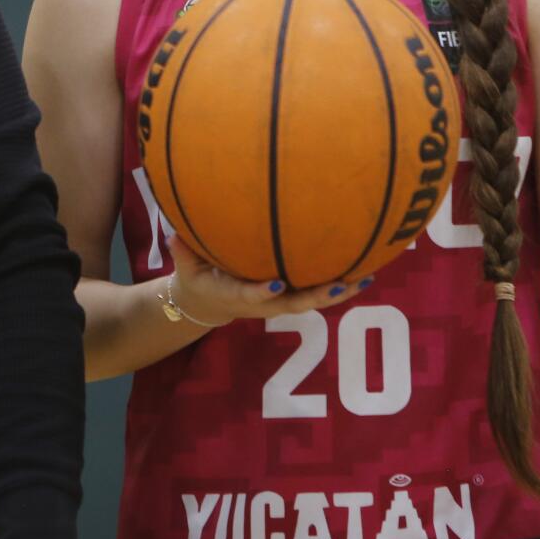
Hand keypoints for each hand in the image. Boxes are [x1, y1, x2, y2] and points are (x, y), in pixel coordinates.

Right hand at [165, 235, 376, 324]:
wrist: (209, 305)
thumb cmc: (198, 279)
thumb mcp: (185, 269)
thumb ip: (183, 252)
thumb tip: (173, 233)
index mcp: (237, 296)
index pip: (252, 296)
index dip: (263, 292)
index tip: (276, 283)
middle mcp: (265, 303)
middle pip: (295, 303)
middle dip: (318, 295)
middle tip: (340, 284)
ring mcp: (281, 301)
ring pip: (314, 299)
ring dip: (340, 291)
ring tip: (366, 278)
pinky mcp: (291, 295)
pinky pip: (317, 290)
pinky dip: (340, 283)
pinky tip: (364, 269)